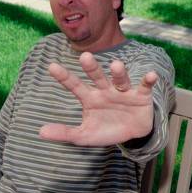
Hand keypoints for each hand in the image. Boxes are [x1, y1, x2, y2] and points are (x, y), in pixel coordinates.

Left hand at [39, 52, 157, 146]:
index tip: (51, 67)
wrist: (132, 136)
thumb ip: (64, 133)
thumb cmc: (106, 131)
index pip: (75, 86)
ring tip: (116, 65)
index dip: (64, 77)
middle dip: (92, 68)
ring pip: (120, 80)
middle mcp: (106, 91)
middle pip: (98, 77)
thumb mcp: (84, 135)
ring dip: (119, 73)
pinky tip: (151, 75)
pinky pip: (144, 86)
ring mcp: (123, 92)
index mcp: (90, 98)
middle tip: (85, 56)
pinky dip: (148, 80)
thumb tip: (40, 132)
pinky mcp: (141, 96)